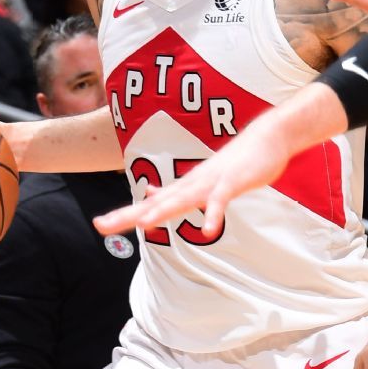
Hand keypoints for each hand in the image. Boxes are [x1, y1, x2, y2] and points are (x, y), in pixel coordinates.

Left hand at [94, 91, 310, 236]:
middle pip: (156, 203)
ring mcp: (211, 182)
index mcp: (184, 187)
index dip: (125, 214)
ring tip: (143, 226)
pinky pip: (221, 200)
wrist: (267, 137)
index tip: (100, 225)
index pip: (149, 204)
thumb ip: (176, 190)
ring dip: (163, 212)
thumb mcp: (201, 178)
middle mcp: (191, 184)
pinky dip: (214, 214)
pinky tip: (209, 231)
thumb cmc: (235, 161)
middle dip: (130, 215)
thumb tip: (150, 194)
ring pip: (183, 199)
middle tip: (102, 225)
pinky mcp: (232, 182)